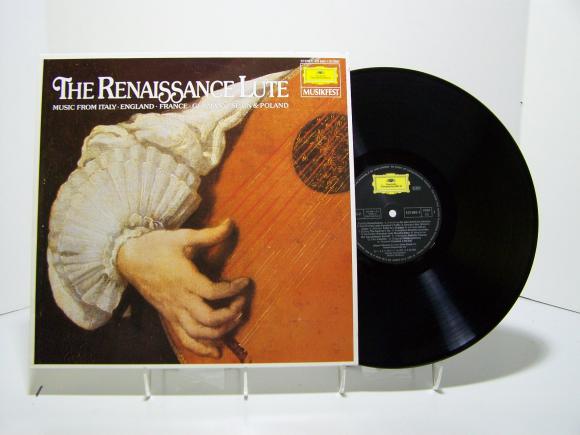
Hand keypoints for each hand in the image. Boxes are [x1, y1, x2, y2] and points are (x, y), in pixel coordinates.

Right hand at [116, 219, 248, 357]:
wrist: (129, 258)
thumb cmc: (156, 246)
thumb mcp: (183, 236)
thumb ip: (209, 235)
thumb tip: (231, 223)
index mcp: (184, 279)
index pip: (214, 292)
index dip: (234, 290)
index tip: (246, 282)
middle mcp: (179, 299)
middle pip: (208, 318)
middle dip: (231, 314)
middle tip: (242, 302)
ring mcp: (173, 311)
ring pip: (198, 333)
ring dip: (221, 331)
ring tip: (236, 319)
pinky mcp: (168, 316)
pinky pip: (184, 339)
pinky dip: (201, 348)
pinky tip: (216, 350)